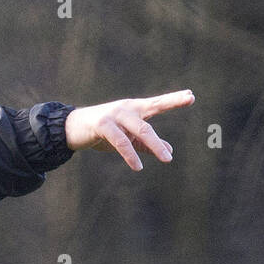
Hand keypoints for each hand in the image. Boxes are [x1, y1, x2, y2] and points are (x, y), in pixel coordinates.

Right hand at [64, 90, 194, 170]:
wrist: (72, 128)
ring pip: (139, 130)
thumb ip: (147, 143)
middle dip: (161, 138)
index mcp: (134, 109)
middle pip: (149, 122)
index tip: (191, 96)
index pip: (157, 103)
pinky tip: (137, 166)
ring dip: (153, 145)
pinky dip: (130, 154)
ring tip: (166, 159)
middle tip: (172, 154)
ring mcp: (114, 115)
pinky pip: (120, 141)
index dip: (174, 100)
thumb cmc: (102, 132)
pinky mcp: (102, 124)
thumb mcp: (128, 137)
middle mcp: (127, 108)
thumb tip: (169, 150)